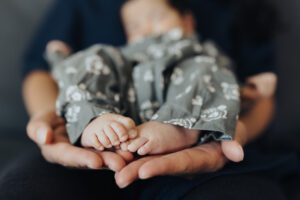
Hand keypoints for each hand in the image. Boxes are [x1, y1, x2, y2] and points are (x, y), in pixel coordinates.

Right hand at [26, 110, 133, 170]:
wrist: (60, 116)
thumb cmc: (47, 120)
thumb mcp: (39, 121)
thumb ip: (38, 128)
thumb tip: (44, 138)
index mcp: (59, 153)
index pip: (70, 157)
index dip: (83, 159)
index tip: (95, 161)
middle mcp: (76, 155)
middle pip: (91, 159)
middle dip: (106, 161)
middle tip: (120, 163)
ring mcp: (89, 150)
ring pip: (103, 154)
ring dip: (117, 156)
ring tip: (129, 156)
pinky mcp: (99, 143)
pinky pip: (109, 145)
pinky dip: (120, 145)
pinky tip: (130, 145)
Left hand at [114, 122, 245, 187]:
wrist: (220, 124)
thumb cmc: (229, 127)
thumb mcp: (235, 130)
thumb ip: (234, 140)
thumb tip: (237, 154)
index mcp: (202, 158)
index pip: (182, 163)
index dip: (164, 167)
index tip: (144, 170)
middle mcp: (186, 160)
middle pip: (162, 166)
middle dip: (141, 171)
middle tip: (119, 178)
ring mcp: (175, 154)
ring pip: (152, 160)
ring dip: (132, 166)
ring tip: (114, 172)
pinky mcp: (167, 148)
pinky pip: (150, 151)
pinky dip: (134, 154)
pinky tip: (118, 156)